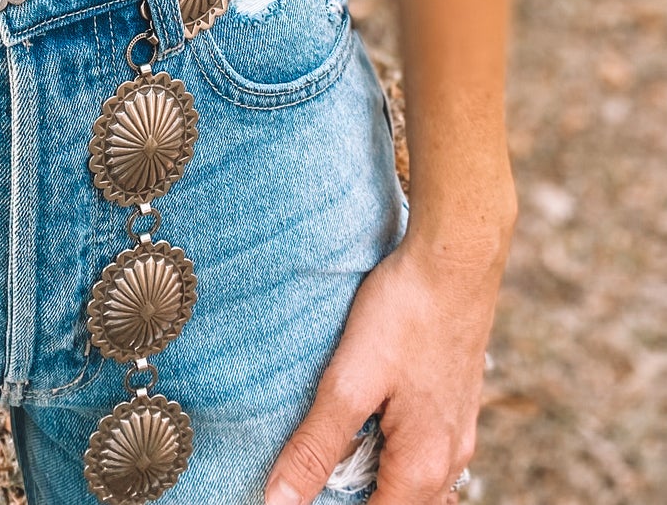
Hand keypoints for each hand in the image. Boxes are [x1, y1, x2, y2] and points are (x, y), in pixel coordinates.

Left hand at [264, 227, 507, 504]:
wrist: (456, 259)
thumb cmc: (404, 313)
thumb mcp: (350, 380)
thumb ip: (316, 445)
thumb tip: (280, 502)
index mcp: (422, 467)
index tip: (299, 499)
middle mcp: (450, 461)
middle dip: (358, 501)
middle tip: (313, 480)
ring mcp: (459, 433)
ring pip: (420, 488)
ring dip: (381, 484)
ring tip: (337, 460)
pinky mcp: (457, 405)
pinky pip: (430, 457)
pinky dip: (398, 460)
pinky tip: (372, 429)